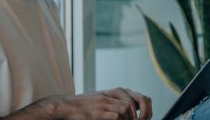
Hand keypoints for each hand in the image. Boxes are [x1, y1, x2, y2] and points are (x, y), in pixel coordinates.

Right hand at [0, 88, 152, 119]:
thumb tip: (130, 112)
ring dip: (129, 119)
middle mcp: (110, 95)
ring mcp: (104, 102)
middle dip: (142, 114)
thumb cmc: (83, 108)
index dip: (146, 109)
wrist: (64, 106)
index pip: (137, 97)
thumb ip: (115, 106)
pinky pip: (116, 115)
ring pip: (126, 108)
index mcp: (113, 92)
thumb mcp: (101, 103)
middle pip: (134, 102)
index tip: (145, 119)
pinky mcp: (97, 111)